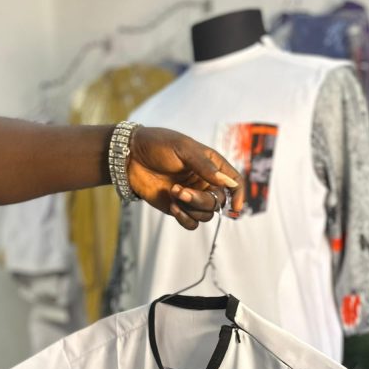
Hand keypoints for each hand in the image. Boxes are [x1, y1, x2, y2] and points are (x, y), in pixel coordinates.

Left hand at [127, 126, 243, 229]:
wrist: (129, 157)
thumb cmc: (157, 145)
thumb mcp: (183, 148)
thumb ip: (205, 166)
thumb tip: (227, 183)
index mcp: (211, 165)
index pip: (234, 182)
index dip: (239, 194)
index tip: (236, 206)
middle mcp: (205, 182)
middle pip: (218, 202)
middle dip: (201, 200)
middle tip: (179, 191)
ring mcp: (192, 197)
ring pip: (206, 215)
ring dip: (190, 208)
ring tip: (172, 193)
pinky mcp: (179, 208)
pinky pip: (192, 223)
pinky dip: (184, 218)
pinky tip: (172, 206)